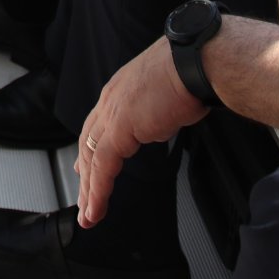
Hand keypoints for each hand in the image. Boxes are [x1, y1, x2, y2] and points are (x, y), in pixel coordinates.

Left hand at [74, 37, 210, 228]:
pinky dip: (98, 190)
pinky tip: (97, 208)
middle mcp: (110, 100)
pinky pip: (102, 166)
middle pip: (88, 143)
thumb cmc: (191, 71)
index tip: (85, 169)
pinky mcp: (120, 129)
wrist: (195, 62)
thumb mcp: (166, 92)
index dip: (90, 150)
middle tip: (84, 200)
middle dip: (85, 176)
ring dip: (90, 191)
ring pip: (91, 158)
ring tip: (89, 215)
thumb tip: (160, 120)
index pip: (96, 126)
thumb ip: (156, 109)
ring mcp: (112, 114)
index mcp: (120, 90)